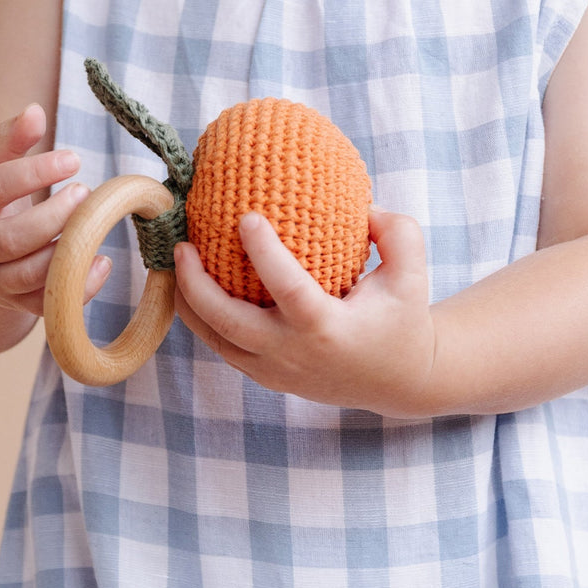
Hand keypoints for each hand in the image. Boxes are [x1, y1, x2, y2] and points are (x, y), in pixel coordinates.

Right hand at [0, 105, 110, 316]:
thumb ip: (10, 136)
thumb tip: (34, 112)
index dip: (34, 173)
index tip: (73, 159)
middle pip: (11, 239)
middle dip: (53, 217)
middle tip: (85, 192)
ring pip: (26, 276)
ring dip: (65, 252)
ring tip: (94, 224)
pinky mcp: (16, 301)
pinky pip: (44, 304)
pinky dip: (77, 288)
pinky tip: (103, 261)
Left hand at [173, 207, 439, 416]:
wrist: (399, 382)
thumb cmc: (403, 318)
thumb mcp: (412, 274)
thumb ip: (397, 233)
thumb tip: (362, 206)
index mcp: (328, 329)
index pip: (287, 289)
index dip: (264, 253)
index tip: (246, 216)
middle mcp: (295, 354)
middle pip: (230, 323)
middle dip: (198, 286)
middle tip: (183, 246)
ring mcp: (277, 372)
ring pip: (217, 341)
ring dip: (189, 304)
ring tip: (174, 263)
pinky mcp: (268, 377)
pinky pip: (225, 347)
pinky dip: (203, 320)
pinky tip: (191, 287)